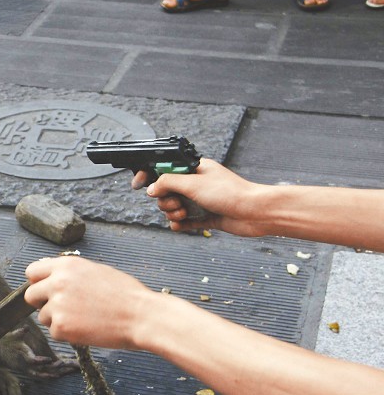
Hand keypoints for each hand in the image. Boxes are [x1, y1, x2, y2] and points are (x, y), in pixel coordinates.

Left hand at [24, 256, 156, 349]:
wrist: (140, 315)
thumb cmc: (125, 294)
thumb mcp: (95, 271)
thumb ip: (70, 274)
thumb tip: (52, 278)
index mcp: (66, 265)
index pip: (32, 272)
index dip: (39, 283)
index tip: (46, 290)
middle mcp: (57, 282)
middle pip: (31, 295)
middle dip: (43, 303)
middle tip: (63, 309)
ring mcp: (57, 305)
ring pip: (43, 316)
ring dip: (57, 320)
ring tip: (83, 318)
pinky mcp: (61, 326)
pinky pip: (54, 332)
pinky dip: (67, 334)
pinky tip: (86, 328)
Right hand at [138, 159, 269, 235]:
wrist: (255, 213)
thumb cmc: (231, 193)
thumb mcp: (193, 183)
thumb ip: (168, 182)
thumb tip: (151, 188)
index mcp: (194, 169)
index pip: (165, 169)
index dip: (150, 176)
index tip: (138, 184)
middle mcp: (196, 184)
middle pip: (166, 192)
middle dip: (166, 200)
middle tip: (176, 203)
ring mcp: (200, 201)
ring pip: (173, 207)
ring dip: (173, 213)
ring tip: (185, 214)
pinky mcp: (205, 217)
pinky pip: (184, 221)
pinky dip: (180, 224)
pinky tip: (182, 226)